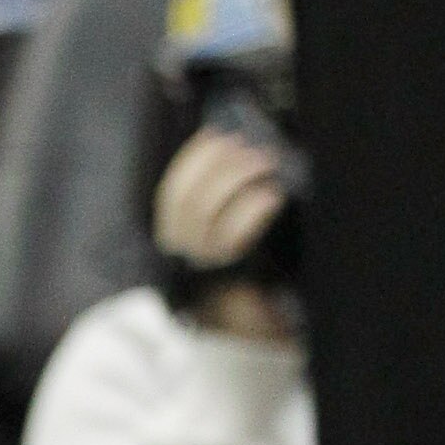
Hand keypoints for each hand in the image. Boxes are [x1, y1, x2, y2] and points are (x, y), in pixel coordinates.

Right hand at [150, 124, 298, 340]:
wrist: (244, 309)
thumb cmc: (234, 254)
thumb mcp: (212, 225)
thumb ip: (210, 193)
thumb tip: (223, 143)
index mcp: (171, 233)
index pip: (172, 191)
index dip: (194, 159)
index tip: (216, 134)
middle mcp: (180, 249)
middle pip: (188, 198)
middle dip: (219, 164)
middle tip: (250, 147)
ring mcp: (203, 261)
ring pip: (205, 212)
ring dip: (237, 178)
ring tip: (266, 162)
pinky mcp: (231, 270)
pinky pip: (235, 235)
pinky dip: (253, 209)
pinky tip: (273, 194)